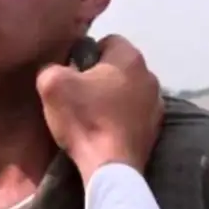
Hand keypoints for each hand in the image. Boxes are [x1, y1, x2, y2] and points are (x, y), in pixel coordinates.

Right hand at [36, 34, 162, 183]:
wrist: (111, 168)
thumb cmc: (85, 119)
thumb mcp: (52, 85)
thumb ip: (51, 67)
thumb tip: (57, 70)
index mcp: (129, 58)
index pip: (107, 40)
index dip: (86, 54)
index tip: (72, 73)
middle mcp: (150, 75)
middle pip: (118, 66)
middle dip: (100, 76)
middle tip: (79, 94)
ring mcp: (157, 103)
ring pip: (128, 90)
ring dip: (112, 97)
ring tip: (92, 114)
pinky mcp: (156, 128)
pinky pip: (134, 113)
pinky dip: (121, 117)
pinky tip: (105, 129)